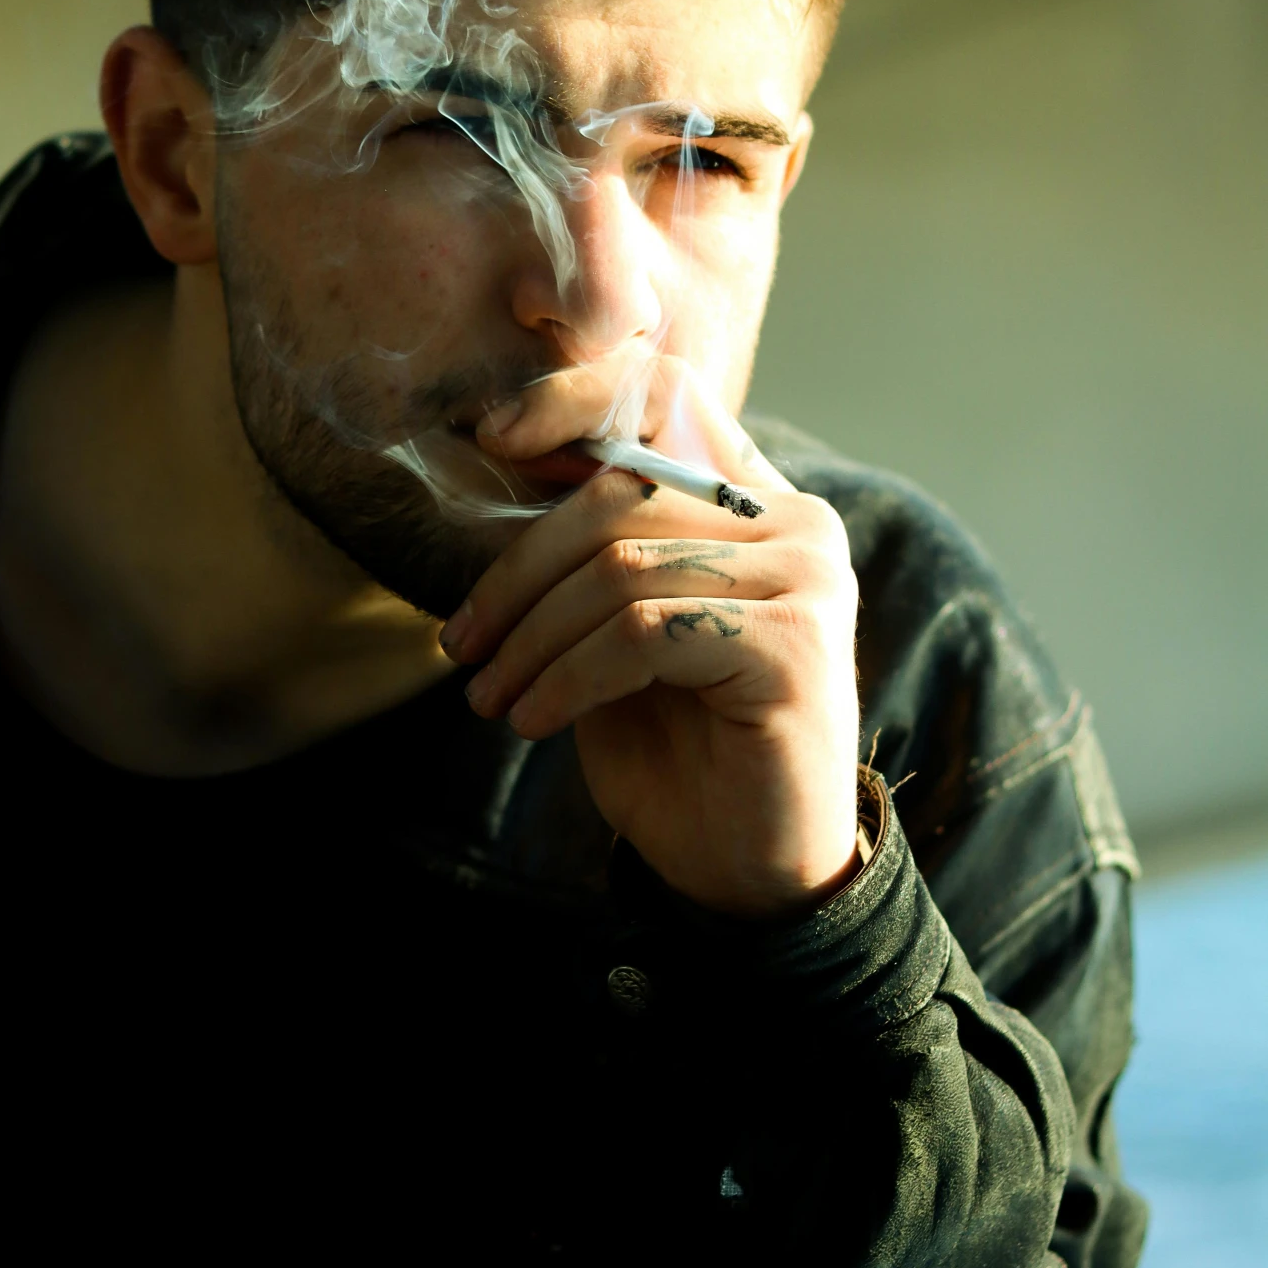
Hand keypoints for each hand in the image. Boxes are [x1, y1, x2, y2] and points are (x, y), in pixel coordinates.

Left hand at [441, 363, 860, 917]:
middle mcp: (795, 523)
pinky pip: (643, 634)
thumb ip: (592, 550)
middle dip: (518, 573)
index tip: (492, 437)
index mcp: (755, 500)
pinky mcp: (795, 644)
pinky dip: (567, 678)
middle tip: (461, 647)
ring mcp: (807, 578)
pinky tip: (535, 722)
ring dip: (531, 641)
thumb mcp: (616, 630)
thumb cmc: (677, 746)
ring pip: (620, 569)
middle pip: (621, 494)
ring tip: (491, 698)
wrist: (747, 872)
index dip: (574, 398)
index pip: (667, 395)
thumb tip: (503, 453)